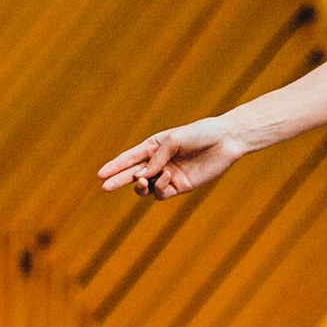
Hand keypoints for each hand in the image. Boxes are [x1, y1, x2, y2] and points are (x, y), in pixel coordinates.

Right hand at [97, 118, 244, 199]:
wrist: (226, 140)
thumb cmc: (201, 134)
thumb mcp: (174, 140)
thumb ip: (157, 158)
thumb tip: (142, 176)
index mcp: (155, 146)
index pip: (130, 158)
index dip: (115, 166)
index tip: (100, 174)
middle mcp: (159, 162)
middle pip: (133, 174)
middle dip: (118, 179)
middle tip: (105, 186)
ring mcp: (169, 175)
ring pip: (146, 187)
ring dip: (141, 184)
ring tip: (142, 179)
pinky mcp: (180, 187)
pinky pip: (162, 192)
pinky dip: (159, 186)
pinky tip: (166, 176)